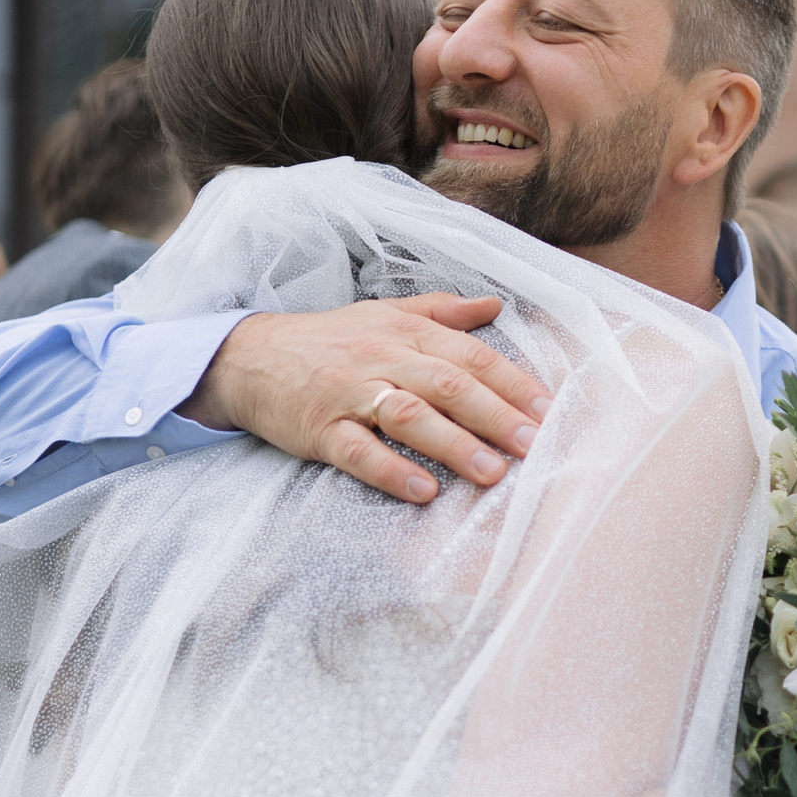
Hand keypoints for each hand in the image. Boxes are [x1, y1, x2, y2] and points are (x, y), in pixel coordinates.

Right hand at [179, 295, 552, 503]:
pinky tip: (424, 491)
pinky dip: (392, 471)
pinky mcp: (318, 429)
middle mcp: (381, 359)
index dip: (512, 382)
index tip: (548, 410)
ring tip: (493, 472)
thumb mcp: (384, 314)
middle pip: (448, 384)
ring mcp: (349, 394)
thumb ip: (441, 312)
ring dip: (454, 445)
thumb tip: (496, 305)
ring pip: (408, 416)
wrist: (248, 357)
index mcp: (405, 332)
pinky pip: (358, 451)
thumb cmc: (328, 340)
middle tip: (534, 444)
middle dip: (496, 415)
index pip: (470, 355)